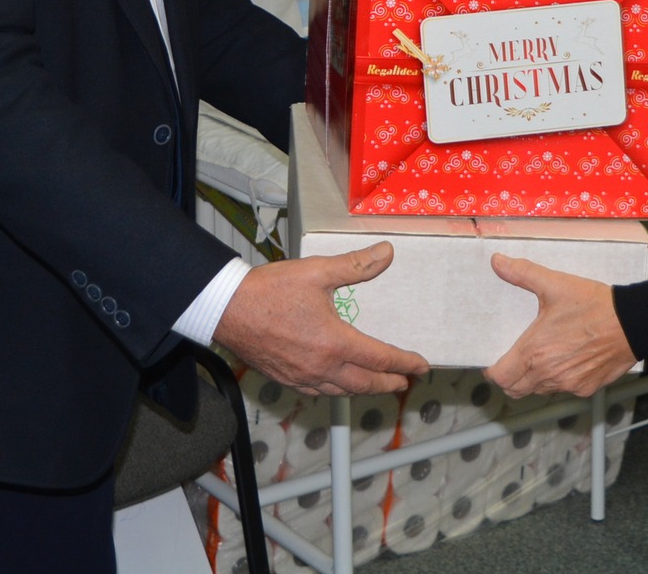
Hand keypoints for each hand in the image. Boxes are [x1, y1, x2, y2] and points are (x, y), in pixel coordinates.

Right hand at [213, 242, 428, 396]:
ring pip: (342, 392)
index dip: (404, 363)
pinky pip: (319, 393)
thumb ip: (355, 266)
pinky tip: (338, 385)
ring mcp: (302, 377)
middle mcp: (321, 367)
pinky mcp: (286, 379)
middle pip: (365, 383)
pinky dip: (337, 391)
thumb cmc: (269, 290)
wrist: (226, 309)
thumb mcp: (316, 271)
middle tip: (405, 381)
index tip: (421, 366)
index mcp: (334, 343)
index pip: (380, 359)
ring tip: (378, 384)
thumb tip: (386, 253)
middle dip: (389, 383)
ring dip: (365, 389)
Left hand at [483, 254, 637, 399]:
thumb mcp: (555, 284)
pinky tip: (565, 360)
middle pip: (516, 390)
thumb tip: (497, 262)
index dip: (493, 372)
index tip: (494, 362)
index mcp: (535, 352)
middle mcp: (549, 374)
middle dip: (510, 378)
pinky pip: (564, 389)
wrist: (633, 323)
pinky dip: (558, 380)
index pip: (502, 378)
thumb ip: (523, 273)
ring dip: (533, 379)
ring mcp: (569, 384)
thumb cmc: (594, 305)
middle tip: (512, 361)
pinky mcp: (586, 388)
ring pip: (540, 390)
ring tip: (539, 358)